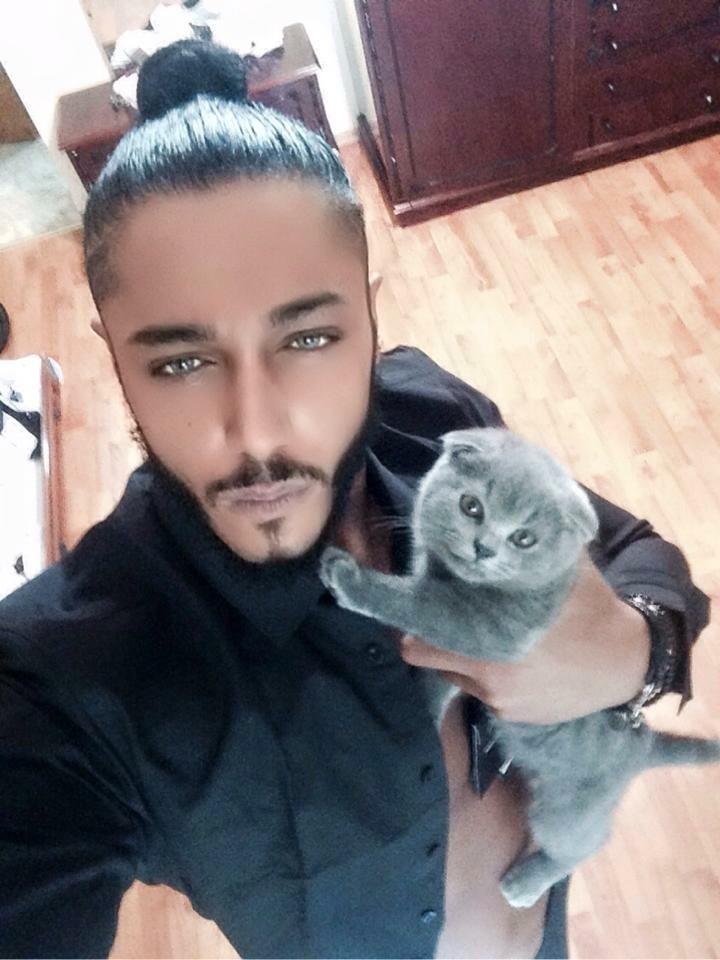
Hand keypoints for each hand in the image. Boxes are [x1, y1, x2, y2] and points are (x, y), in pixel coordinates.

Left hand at [398, 549, 651, 723]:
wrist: (628, 661)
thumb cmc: (590, 605)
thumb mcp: (557, 566)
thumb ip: (520, 545)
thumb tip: (492, 508)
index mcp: (488, 639)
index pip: (417, 641)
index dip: (410, 621)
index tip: (413, 602)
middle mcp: (487, 676)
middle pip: (427, 658)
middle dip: (429, 638)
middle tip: (442, 617)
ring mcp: (500, 701)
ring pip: (455, 676)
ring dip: (459, 658)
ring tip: (481, 636)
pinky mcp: (514, 716)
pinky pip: (483, 693)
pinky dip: (487, 677)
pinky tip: (512, 659)